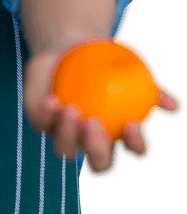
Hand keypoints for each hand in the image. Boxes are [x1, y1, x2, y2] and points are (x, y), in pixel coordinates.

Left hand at [23, 49, 183, 174]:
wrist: (71, 49)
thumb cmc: (108, 62)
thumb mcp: (132, 70)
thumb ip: (152, 89)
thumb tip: (172, 106)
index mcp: (120, 136)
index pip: (134, 151)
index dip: (135, 145)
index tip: (133, 124)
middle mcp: (92, 143)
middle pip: (98, 163)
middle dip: (96, 149)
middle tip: (94, 123)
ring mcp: (65, 136)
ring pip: (65, 151)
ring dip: (68, 134)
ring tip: (72, 110)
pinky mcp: (41, 123)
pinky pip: (42, 125)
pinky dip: (46, 115)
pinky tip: (51, 100)